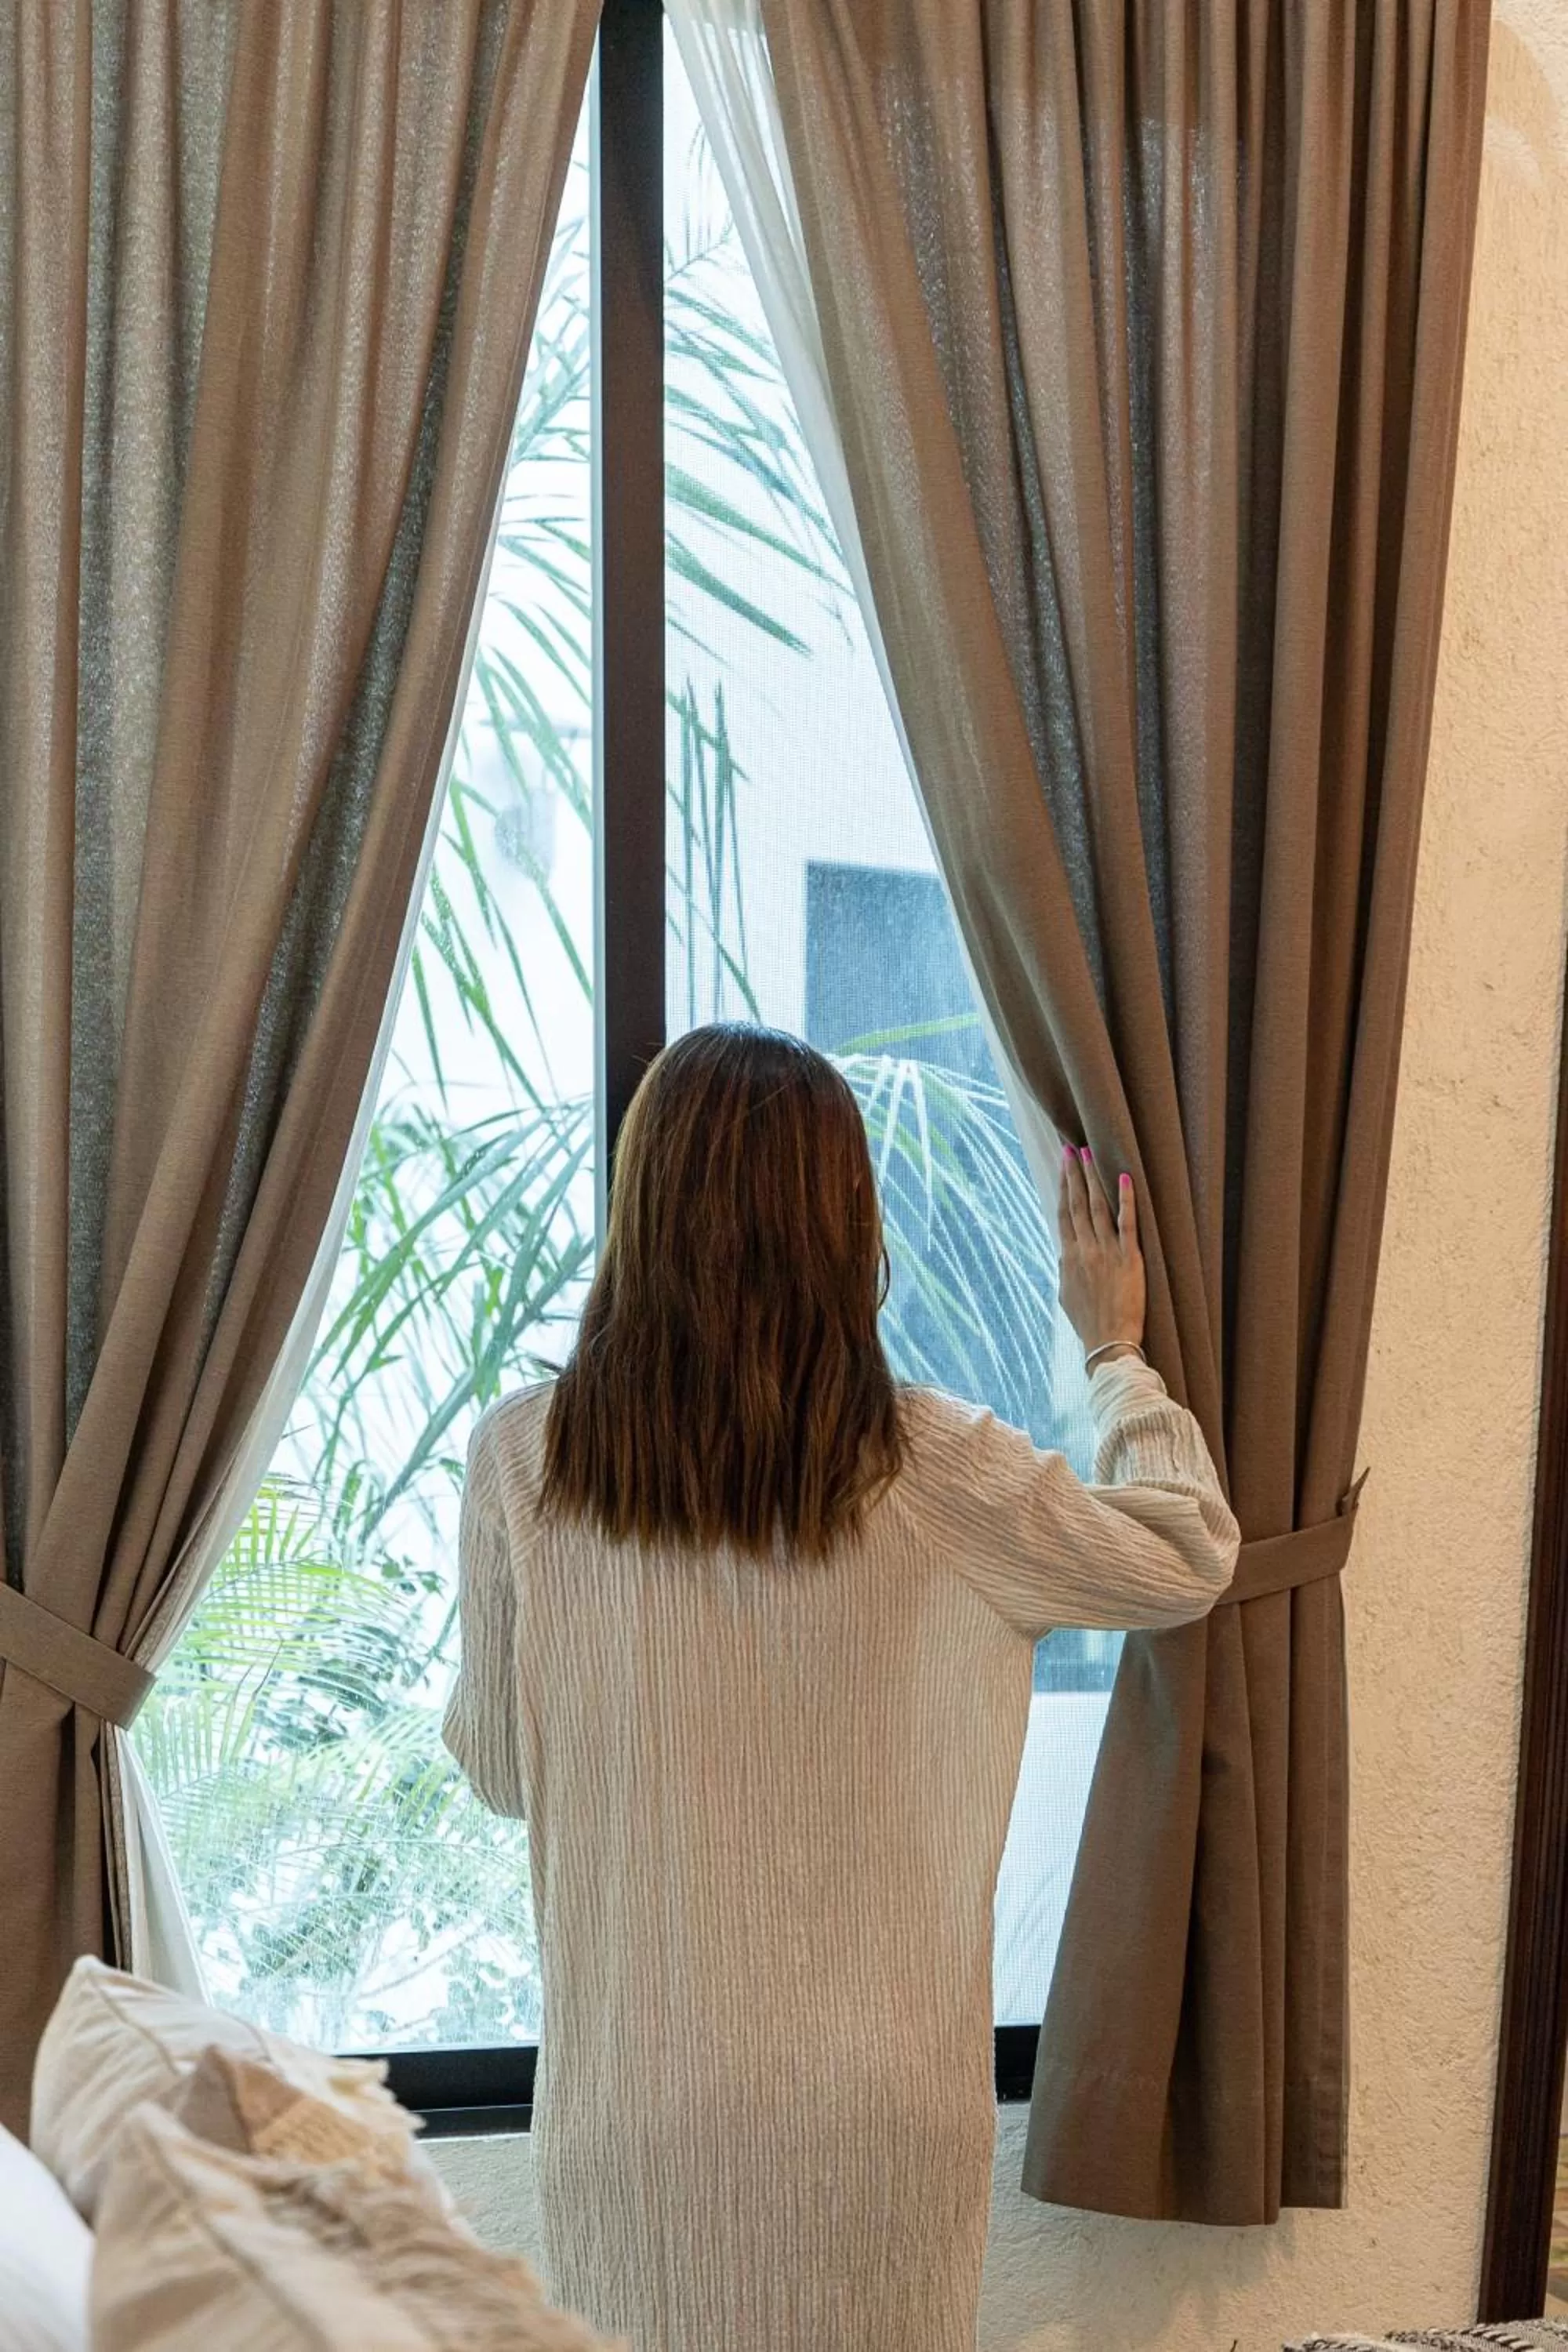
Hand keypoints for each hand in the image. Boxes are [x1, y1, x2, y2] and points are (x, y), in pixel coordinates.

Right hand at [1057, 1146, 1145, 1358]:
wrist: (1109, 1342)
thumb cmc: (1090, 1323)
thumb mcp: (1067, 1296)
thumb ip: (1065, 1271)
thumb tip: (1064, 1254)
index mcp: (1068, 1258)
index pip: (1063, 1215)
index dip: (1062, 1187)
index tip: (1062, 1165)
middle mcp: (1084, 1250)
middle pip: (1077, 1204)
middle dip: (1074, 1174)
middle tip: (1071, 1148)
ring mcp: (1106, 1253)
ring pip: (1097, 1208)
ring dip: (1093, 1179)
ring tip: (1090, 1155)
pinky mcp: (1129, 1259)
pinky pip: (1127, 1224)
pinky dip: (1125, 1200)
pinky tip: (1124, 1178)